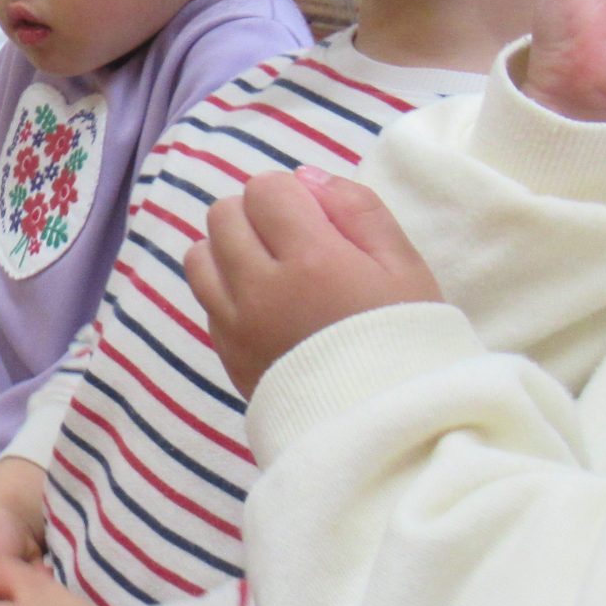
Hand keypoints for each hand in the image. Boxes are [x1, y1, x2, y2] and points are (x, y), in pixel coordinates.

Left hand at [186, 169, 440, 397]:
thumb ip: (357, 210)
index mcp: (311, 260)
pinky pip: (204, 297)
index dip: (291, 195)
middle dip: (256, 214)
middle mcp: (259, 288)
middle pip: (223, 214)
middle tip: (293, 239)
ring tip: (269, 267)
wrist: (386, 429)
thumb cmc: (406, 341)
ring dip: (228, 248)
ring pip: (199, 254)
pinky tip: (263, 303)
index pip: (265, 189)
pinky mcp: (224, 353)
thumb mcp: (405, 266)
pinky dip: (223, 287)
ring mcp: (234, 324)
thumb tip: (306, 177)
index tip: (317, 218)